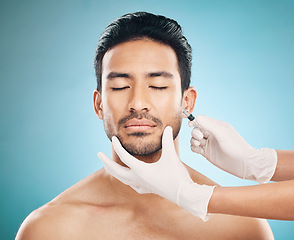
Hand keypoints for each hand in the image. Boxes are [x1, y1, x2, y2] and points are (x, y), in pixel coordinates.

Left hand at [98, 126, 214, 220]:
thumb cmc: (176, 175)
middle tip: (99, 154)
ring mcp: (141, 186)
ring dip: (113, 171)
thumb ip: (167, 140)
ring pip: (121, 179)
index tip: (113, 138)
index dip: (117, 146)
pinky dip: (125, 179)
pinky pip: (131, 185)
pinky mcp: (146, 189)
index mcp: (141, 170)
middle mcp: (138, 179)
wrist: (184, 194)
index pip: (124, 157)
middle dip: (106, 162)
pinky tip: (128, 178)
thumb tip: (168, 127)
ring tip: (108, 165)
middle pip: (116, 171)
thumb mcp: (171, 156)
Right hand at [189, 116, 276, 182]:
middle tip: (200, 137)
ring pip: (194, 139)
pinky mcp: (206, 153)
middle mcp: (212, 134)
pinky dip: (193, 148)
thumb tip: (196, 117)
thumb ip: (208, 125)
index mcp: (216, 126)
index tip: (190, 124)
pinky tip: (198, 150)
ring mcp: (209, 144)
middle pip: (197, 129)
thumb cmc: (235, 146)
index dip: (195, 121)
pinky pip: (195, 148)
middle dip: (195, 132)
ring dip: (193, 140)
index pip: (202, 120)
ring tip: (198, 144)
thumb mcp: (221, 133)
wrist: (242, 163)